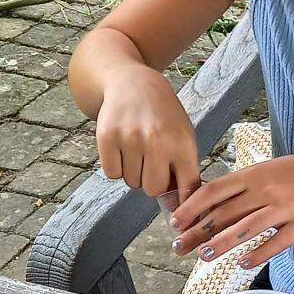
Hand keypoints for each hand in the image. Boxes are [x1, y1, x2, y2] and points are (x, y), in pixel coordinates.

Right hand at [94, 66, 200, 200]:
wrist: (133, 82)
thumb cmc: (163, 115)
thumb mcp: (183, 136)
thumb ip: (185, 169)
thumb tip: (179, 208)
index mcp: (182, 142)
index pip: (187, 186)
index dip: (183, 201)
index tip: (180, 210)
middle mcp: (157, 140)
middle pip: (153, 190)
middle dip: (152, 182)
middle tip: (152, 164)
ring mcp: (130, 138)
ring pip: (131, 182)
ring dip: (134, 172)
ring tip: (137, 149)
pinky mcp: (107, 137)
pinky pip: (112, 173)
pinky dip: (116, 166)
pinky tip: (122, 147)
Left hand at [172, 156, 293, 268]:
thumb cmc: (291, 175)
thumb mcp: (262, 171)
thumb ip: (236, 186)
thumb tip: (201, 203)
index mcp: (253, 175)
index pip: (214, 191)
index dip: (192, 207)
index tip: (176, 222)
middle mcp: (266, 191)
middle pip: (226, 213)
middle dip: (198, 232)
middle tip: (179, 246)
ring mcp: (284, 209)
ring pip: (248, 228)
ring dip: (223, 244)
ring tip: (204, 256)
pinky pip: (277, 243)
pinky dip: (258, 255)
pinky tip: (243, 264)